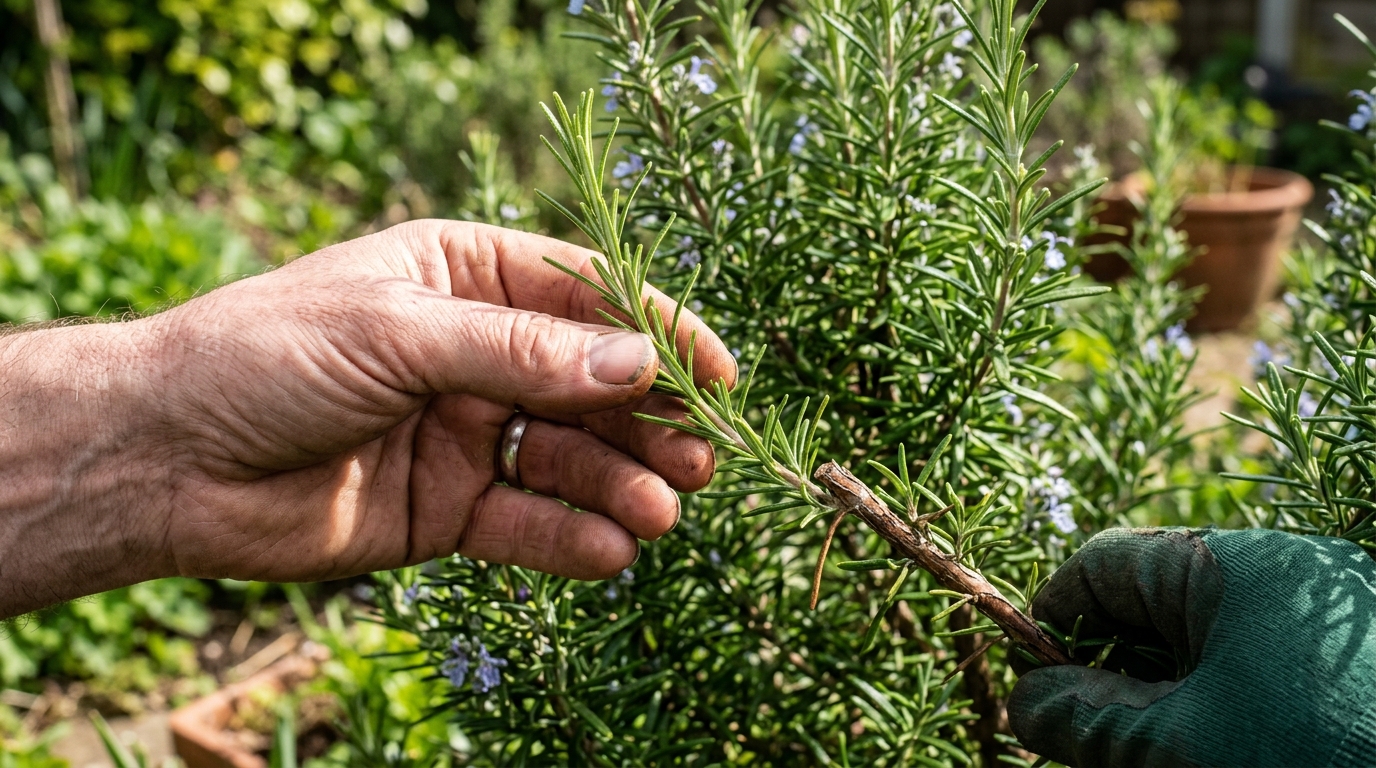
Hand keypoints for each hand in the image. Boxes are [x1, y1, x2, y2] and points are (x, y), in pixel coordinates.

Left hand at [0, 220, 734, 614]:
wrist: (162, 458)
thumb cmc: (265, 358)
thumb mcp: (399, 334)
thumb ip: (520, 354)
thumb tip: (637, 365)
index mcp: (462, 278)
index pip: (583, 297)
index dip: (656, 331)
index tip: (717, 373)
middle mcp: (472, 354)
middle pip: (589, 385)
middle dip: (648, 421)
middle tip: (701, 457)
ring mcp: (462, 433)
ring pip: (567, 459)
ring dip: (621, 484)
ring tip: (664, 512)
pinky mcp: (445, 508)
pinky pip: (525, 522)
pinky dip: (571, 538)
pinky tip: (613, 551)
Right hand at [1007, 528, 1375, 767]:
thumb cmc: (1323, 755)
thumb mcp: (1188, 746)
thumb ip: (1091, 720)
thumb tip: (1025, 702)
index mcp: (1233, 564)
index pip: (1102, 568)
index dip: (1051, 626)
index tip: (1031, 697)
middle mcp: (1279, 582)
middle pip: (1147, 618)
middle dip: (1106, 690)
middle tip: (1087, 759)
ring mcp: (1319, 635)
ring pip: (1198, 665)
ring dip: (1159, 720)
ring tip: (1154, 766)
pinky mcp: (1348, 679)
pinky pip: (1250, 687)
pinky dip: (1213, 726)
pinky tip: (1207, 759)